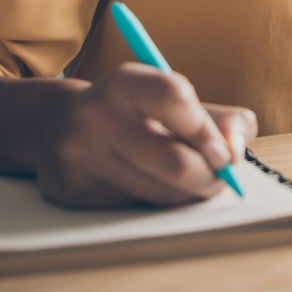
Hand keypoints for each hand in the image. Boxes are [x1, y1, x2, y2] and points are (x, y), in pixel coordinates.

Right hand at [33, 61, 258, 208]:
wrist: (55, 125)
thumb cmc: (133, 112)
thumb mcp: (172, 100)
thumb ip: (219, 119)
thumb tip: (236, 151)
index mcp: (124, 83)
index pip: (176, 98)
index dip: (208, 131)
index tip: (225, 153)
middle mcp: (96, 116)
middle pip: (173, 161)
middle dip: (208, 177)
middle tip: (218, 178)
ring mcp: (79, 155)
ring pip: (158, 193)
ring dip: (186, 193)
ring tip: (188, 180)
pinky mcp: (70, 190)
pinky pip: (134, 207)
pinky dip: (156, 201)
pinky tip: (148, 184)